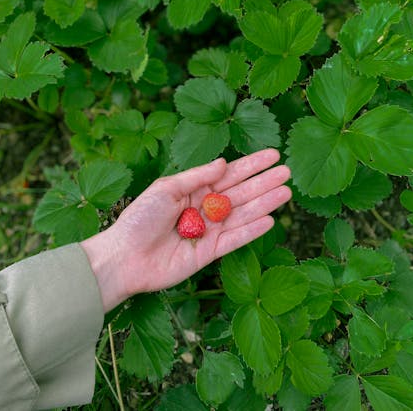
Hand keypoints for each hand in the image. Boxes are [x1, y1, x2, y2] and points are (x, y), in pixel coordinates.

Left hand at [81, 149, 290, 311]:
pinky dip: (253, 230)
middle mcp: (205, 208)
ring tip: (286, 192)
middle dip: (264, 181)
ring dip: (265, 203)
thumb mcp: (166, 188)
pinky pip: (236, 239)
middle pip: (241, 192)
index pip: (228, 174)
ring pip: (243, 214)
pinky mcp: (210, 253)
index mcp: (194, 190)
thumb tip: (224, 162)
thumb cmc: (140, 218)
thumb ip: (197, 177)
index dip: (251, 164)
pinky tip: (271, 219)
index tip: (273, 154)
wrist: (125, 258)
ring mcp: (210, 231)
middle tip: (288, 171)